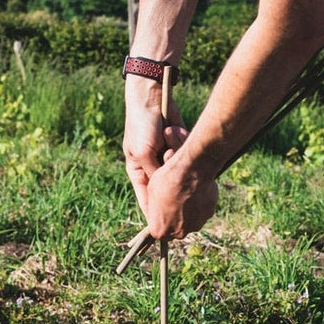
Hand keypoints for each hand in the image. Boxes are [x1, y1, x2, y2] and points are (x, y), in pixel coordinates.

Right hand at [123, 76, 187, 219]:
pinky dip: (181, 145)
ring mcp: (166, 157)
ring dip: (175, 158)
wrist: (152, 97)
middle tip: (178, 184)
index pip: (147, 199)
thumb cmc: (142, 125)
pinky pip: (184, 155)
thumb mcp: (144, 153)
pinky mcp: (178, 146)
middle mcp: (153, 167)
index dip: (155, 212)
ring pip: (177, 172)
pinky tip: (173, 132)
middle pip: (166, 189)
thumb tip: (167, 195)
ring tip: (168, 140)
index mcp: (138, 171)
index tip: (165, 226)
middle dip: (172, 185)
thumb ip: (155, 173)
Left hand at [144, 150, 218, 239]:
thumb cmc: (166, 181)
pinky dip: (200, 203)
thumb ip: (154, 208)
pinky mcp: (209, 215)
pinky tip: (196, 190)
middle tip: (174, 200)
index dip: (160, 218)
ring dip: (188, 211)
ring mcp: (196, 225)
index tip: (161, 208)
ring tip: (186, 193)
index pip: (159, 230)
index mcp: (160, 231)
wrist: (190, 171)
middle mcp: (179, 234)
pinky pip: (202, 211)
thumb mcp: (151, 193)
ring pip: (191, 220)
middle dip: (175, 217)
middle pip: (176, 228)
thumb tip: (158, 209)